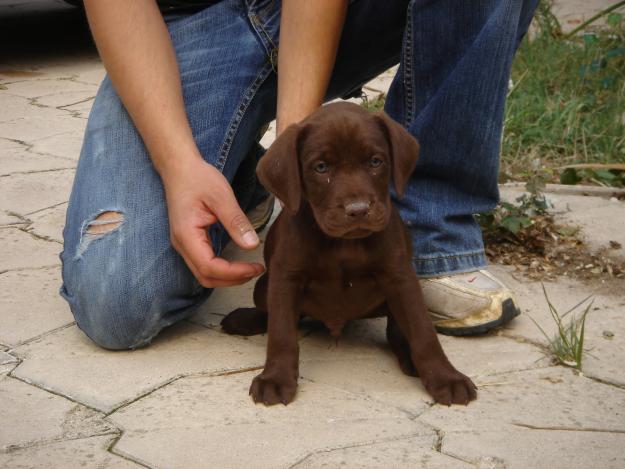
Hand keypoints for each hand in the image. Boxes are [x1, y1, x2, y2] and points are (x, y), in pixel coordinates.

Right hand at [162, 156, 264, 287]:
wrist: (179, 168)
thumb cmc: (198, 178)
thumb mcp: (221, 196)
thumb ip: (236, 222)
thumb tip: (252, 245)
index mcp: (187, 235)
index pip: (210, 267)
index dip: (234, 273)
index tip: (256, 267)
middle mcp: (182, 245)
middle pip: (206, 277)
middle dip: (232, 279)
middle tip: (257, 270)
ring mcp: (184, 245)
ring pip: (204, 274)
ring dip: (227, 278)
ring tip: (250, 269)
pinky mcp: (190, 242)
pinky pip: (204, 264)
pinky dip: (222, 270)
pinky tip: (237, 263)